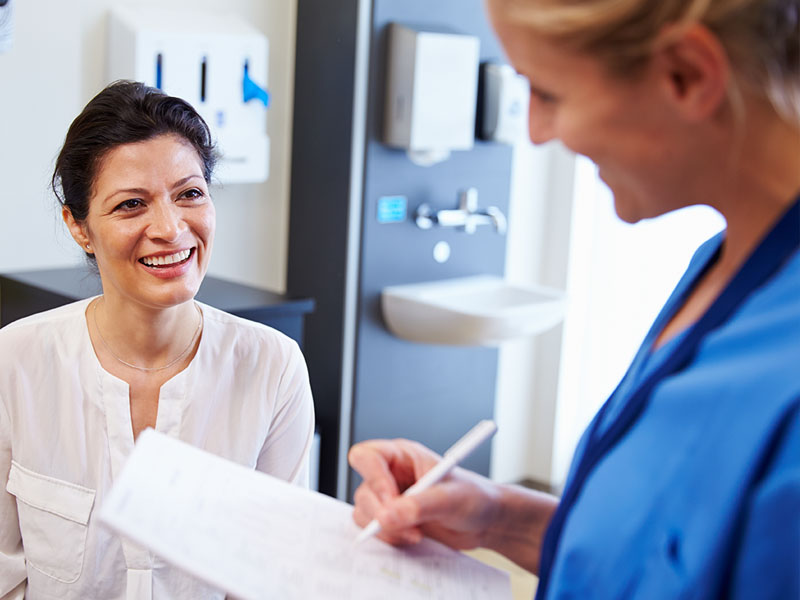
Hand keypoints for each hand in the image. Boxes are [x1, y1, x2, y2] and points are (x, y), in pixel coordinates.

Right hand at [348, 438, 502, 549]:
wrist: (485, 522)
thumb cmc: (474, 497)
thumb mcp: (451, 498)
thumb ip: (419, 505)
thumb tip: (387, 516)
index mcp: (404, 455)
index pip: (368, 456)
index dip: (373, 478)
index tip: (391, 501)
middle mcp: (392, 474)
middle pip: (363, 489)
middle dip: (381, 512)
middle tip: (406, 526)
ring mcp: (389, 498)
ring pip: (364, 512)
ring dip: (386, 529)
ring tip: (416, 534)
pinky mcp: (392, 519)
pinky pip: (373, 529)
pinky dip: (389, 538)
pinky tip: (412, 538)